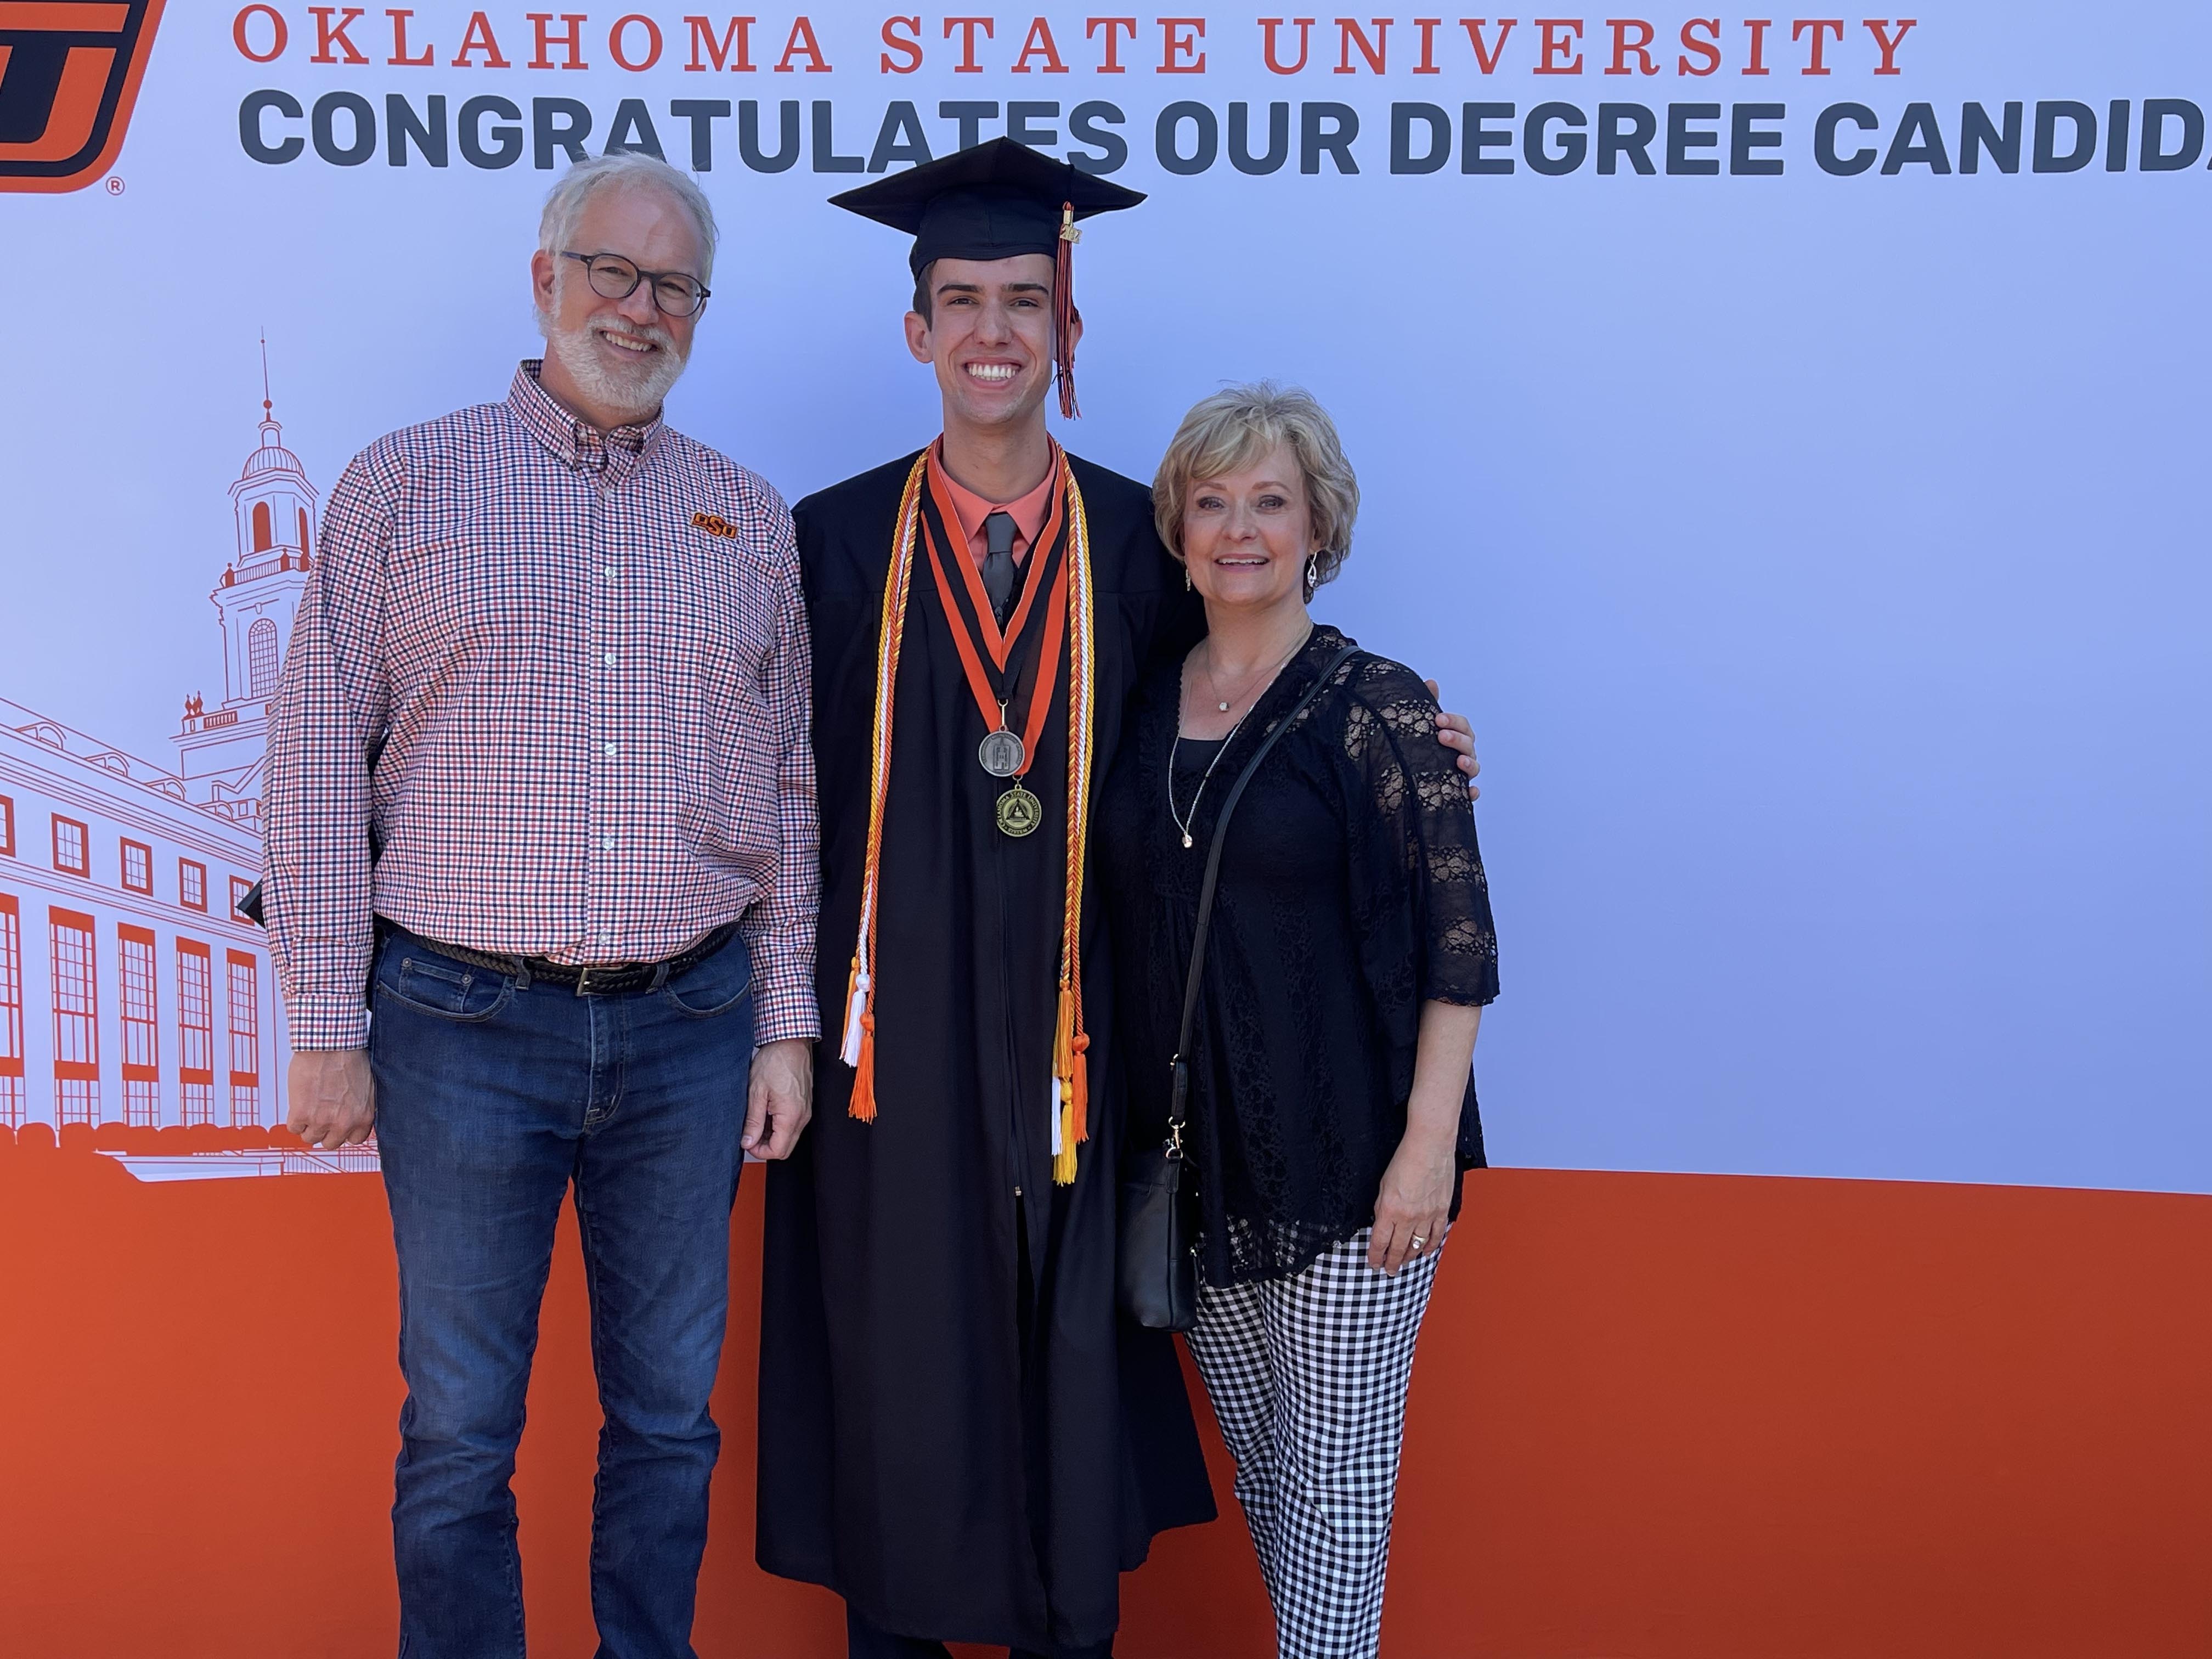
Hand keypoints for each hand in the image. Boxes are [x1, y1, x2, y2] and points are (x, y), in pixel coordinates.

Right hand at [288, 1049, 375, 1149]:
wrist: (330, 1043)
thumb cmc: (349, 1056)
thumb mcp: (366, 1087)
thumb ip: (359, 1106)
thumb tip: (351, 1115)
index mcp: (363, 1116)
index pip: (355, 1140)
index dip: (344, 1131)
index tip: (338, 1125)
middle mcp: (344, 1123)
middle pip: (331, 1143)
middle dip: (325, 1130)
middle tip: (321, 1115)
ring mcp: (322, 1120)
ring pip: (310, 1138)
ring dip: (308, 1125)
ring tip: (309, 1107)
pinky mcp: (301, 1114)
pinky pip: (293, 1128)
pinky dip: (294, 1118)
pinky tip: (299, 1103)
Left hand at [743, 1038, 813, 1159]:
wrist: (791, 1043)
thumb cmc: (775, 1062)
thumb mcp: (756, 1093)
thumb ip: (753, 1121)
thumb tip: (748, 1142)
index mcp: (791, 1116)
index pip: (778, 1151)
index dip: (759, 1152)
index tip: (747, 1142)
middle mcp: (803, 1117)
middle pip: (785, 1148)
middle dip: (765, 1146)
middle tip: (750, 1134)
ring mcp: (805, 1111)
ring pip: (789, 1137)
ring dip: (771, 1135)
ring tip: (757, 1119)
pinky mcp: (804, 1105)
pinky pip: (793, 1124)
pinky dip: (778, 1125)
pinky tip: (766, 1111)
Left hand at [1370, 1134, 1453, 1273]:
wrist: (1430, 1147)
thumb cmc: (1405, 1160)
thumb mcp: (1383, 1185)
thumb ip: (1382, 1207)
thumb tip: (1382, 1223)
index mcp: (1390, 1210)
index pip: (1379, 1242)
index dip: (1375, 1256)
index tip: (1373, 1263)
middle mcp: (1408, 1217)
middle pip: (1398, 1248)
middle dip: (1392, 1262)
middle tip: (1389, 1270)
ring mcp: (1427, 1216)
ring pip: (1417, 1245)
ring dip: (1409, 1257)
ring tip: (1404, 1263)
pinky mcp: (1441, 1211)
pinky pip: (1436, 1235)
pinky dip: (1430, 1246)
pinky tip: (1425, 1252)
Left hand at [1425, 679, 1480, 798]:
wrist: (1401, 776)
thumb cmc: (1417, 745)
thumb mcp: (1420, 724)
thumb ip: (1427, 703)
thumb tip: (1431, 682)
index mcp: (1456, 736)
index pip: (1463, 726)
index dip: (1454, 721)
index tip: (1437, 719)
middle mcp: (1462, 754)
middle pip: (1469, 745)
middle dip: (1457, 739)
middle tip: (1441, 736)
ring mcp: (1460, 773)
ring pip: (1473, 768)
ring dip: (1469, 764)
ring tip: (1459, 762)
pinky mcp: (1455, 792)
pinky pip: (1468, 795)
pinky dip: (1471, 794)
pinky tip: (1469, 792)